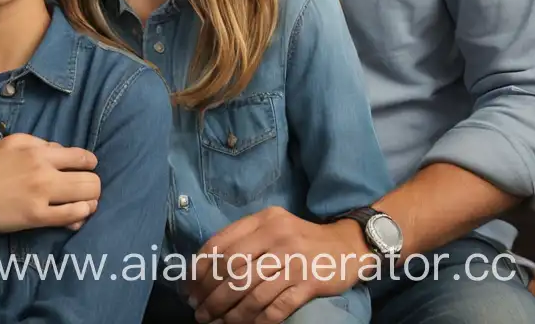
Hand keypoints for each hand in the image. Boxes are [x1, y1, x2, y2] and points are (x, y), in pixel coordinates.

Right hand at [0, 133, 99, 242]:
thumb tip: (63, 152)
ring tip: (86, 203)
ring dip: (91, 202)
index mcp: (40, 151)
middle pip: (90, 180)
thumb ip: (42, 144)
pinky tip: (78, 215)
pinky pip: (70, 217)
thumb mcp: (15, 143)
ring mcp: (41, 195)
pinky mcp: (36, 217)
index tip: (87, 170)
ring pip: (86, 198)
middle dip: (94, 185)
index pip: (83, 157)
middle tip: (87, 189)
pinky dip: (80, 216)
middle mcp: (44, 171)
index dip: (90, 164)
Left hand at [188, 208, 367, 322]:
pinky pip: (277, 307)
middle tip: (198, 310)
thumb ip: (244, 239)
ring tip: (214, 322)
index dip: (200, 267)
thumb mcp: (271, 226)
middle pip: (233, 269)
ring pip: (252, 291)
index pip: (222, 243)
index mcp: (262, 220)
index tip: (189, 286)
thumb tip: (205, 265)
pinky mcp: (309, 283)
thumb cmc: (299, 238)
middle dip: (211, 294)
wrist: (345, 246)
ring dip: (229, 312)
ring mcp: (293, 260)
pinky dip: (257, 320)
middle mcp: (276, 236)